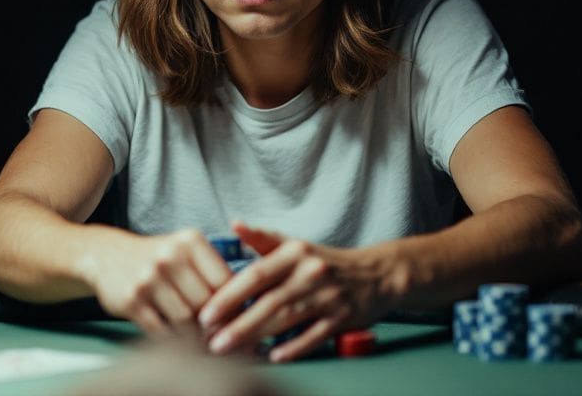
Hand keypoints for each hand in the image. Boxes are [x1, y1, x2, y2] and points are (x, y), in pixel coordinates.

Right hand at [84, 228, 233, 337]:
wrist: (106, 255)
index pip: (225, 281)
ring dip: (196, 337)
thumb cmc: (157, 258)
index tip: (241, 320)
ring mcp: (148, 279)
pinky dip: (172, 340)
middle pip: (207, 304)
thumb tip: (247, 310)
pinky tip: (177, 341)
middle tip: (223, 339)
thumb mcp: (185, 251)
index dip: (235, 305)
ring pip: (186, 321)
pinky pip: (161, 331)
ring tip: (203, 342)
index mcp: (190, 241)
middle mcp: (169, 257)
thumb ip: (213, 274)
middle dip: (216, 325)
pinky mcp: (131, 301)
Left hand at [197, 222, 402, 361]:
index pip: (257, 274)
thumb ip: (263, 239)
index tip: (205, 313)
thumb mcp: (296, 245)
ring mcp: (328, 296)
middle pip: (269, 300)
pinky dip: (294, 347)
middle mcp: (311, 272)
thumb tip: (234, 224)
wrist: (376, 274)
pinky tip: (273, 356)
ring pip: (287, 319)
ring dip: (257, 336)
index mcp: (295, 253)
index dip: (229, 294)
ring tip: (230, 350)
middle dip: (237, 322)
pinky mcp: (343, 317)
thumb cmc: (325, 262)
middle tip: (210, 340)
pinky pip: (315, 336)